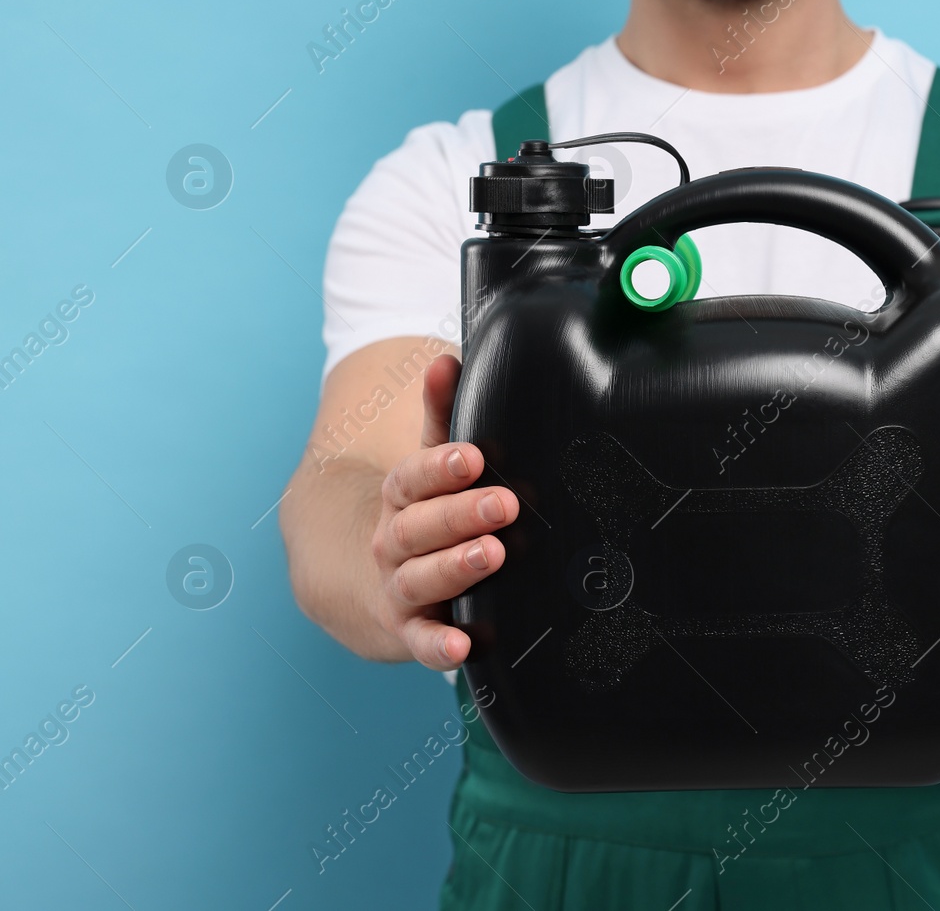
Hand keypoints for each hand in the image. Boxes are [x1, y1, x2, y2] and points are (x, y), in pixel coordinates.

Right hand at [369, 355, 517, 670]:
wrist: (369, 584)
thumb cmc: (420, 513)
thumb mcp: (429, 463)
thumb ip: (441, 415)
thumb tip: (447, 358)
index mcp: (401, 497)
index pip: (413, 477)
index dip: (441, 466)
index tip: (473, 457)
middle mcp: (394, 542)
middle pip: (420, 526)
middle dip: (461, 514)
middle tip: (504, 504)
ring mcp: (399, 587)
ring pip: (420, 577)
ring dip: (455, 567)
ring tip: (491, 555)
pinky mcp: (411, 630)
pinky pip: (423, 641)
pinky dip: (439, 647)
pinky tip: (462, 648)